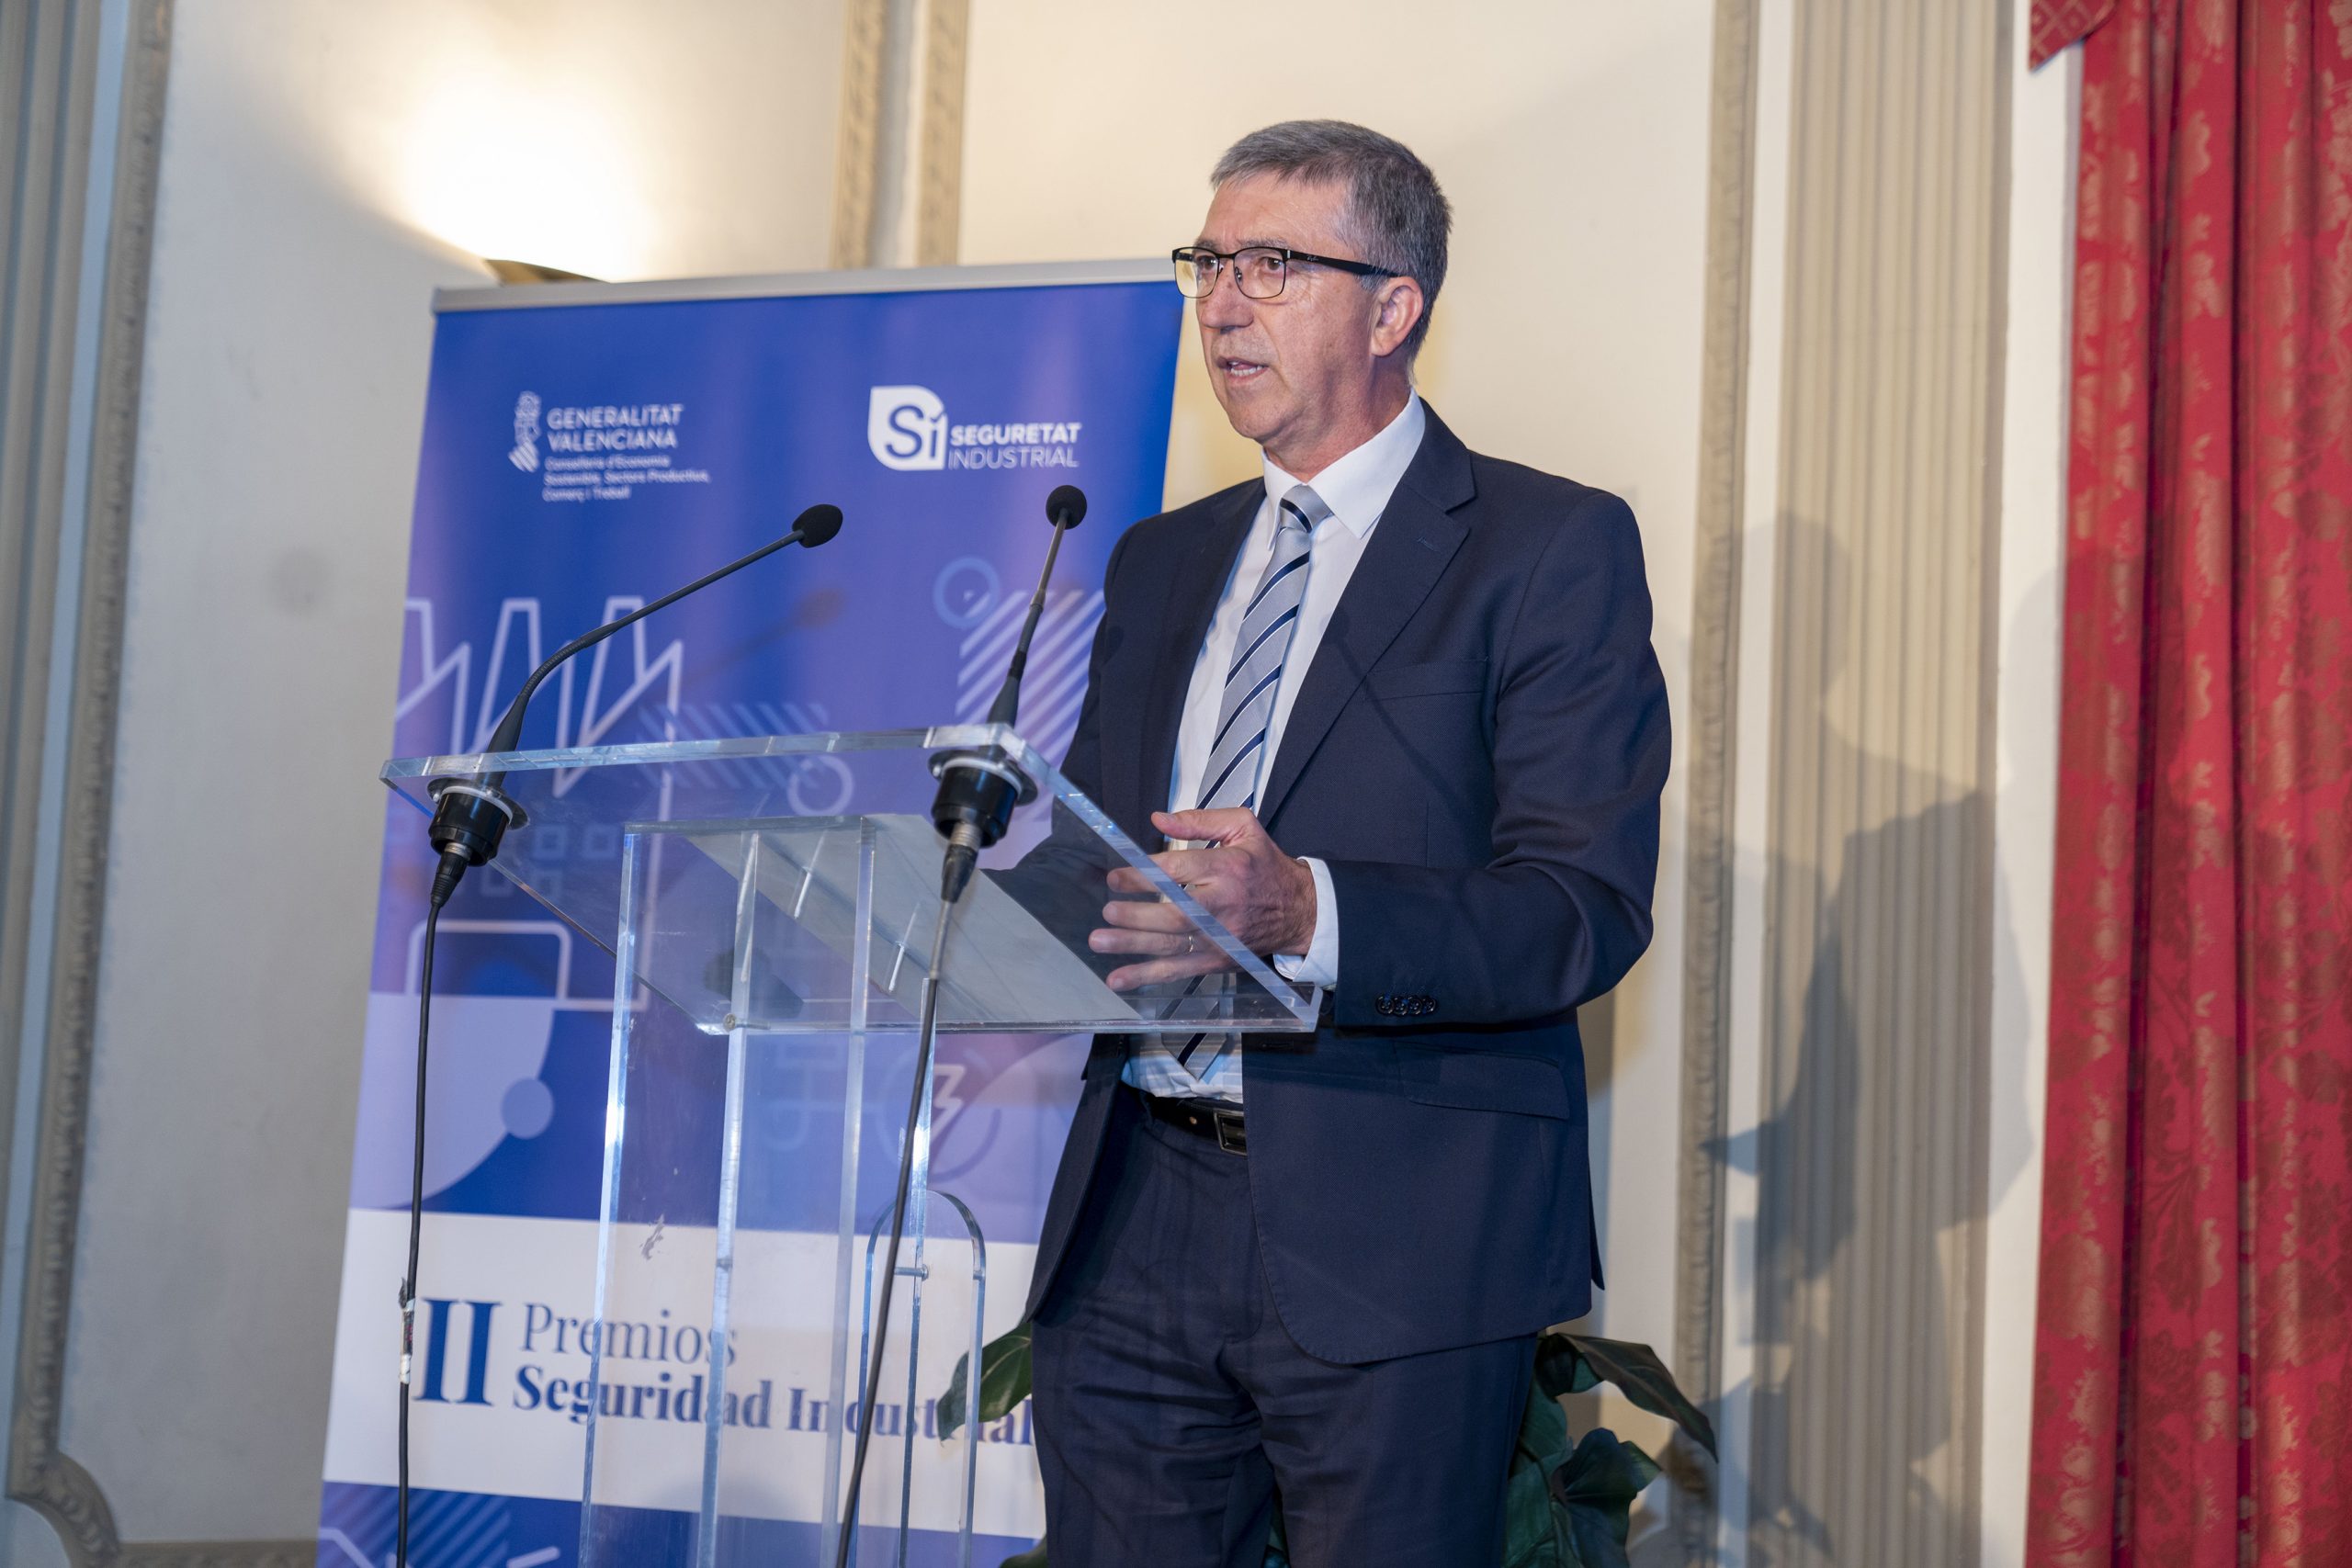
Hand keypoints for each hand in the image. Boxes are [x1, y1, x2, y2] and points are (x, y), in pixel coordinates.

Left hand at [1089, 808, 1317, 990]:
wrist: (1299, 910)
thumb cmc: (1264, 864)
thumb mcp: (1243, 827)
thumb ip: (1200, 821)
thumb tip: (1158, 819)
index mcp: (1227, 868)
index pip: (1179, 872)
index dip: (1144, 875)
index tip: (1115, 877)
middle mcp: (1222, 905)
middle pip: (1174, 914)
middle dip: (1137, 915)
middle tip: (1108, 911)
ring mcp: (1219, 937)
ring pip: (1172, 944)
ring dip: (1133, 945)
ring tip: (1099, 941)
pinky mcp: (1217, 960)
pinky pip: (1178, 970)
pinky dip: (1147, 976)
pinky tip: (1118, 979)